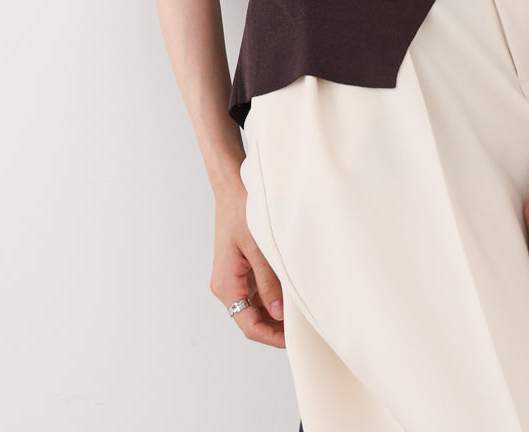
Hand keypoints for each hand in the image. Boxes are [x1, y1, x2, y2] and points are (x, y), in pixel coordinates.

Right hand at [211, 179, 285, 348]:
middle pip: (251, 319)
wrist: (231, 186)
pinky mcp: (240, 269)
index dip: (270, 336)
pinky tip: (290, 294)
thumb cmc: (240, 210)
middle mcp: (226, 286)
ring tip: (300, 313)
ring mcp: (233, 278)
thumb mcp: (258, 247)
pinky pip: (256, 291)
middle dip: (274, 327)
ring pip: (254, 307)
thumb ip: (268, 281)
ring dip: (274, 312)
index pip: (247, 324)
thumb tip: (278, 312)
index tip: (292, 341)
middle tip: (302, 330)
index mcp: (226, 284)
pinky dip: (272, 296)